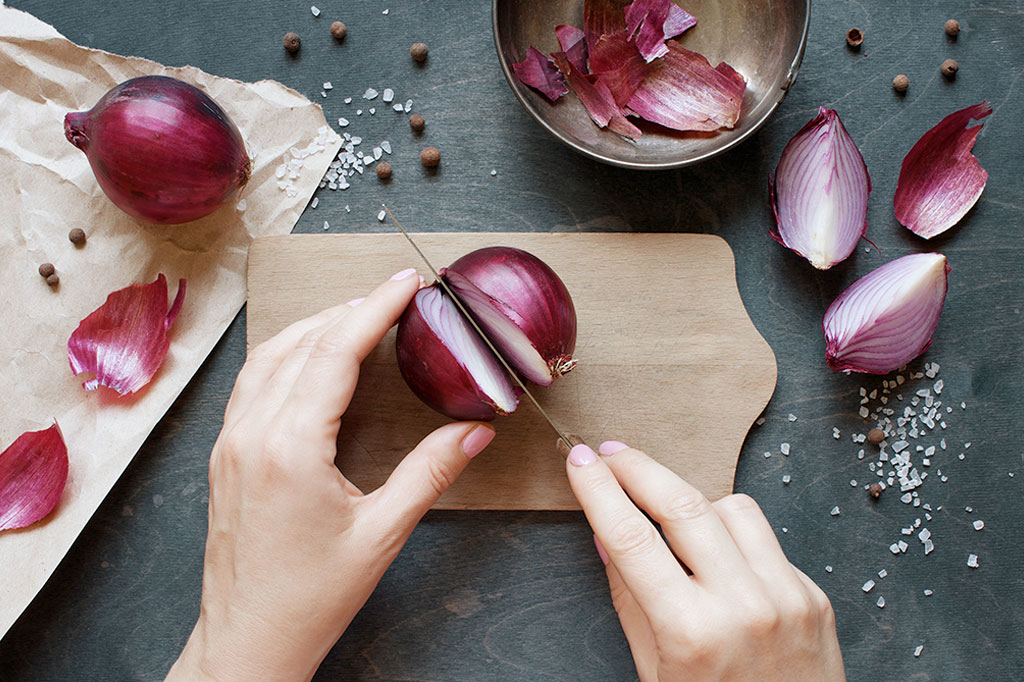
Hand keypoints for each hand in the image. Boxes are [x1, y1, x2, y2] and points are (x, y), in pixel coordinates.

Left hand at [167, 269, 495, 681]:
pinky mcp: (225, 454)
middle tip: (395, 295)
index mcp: (291, 447)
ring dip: (315, 326)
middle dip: (351, 310)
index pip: (336, 352)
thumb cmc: (309, 597)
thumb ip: (430, 473)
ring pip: (270, 356)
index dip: (376, 309)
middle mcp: (252, 433)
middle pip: (303, 343)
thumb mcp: (382, 534)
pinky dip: (286, 353)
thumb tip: (474, 432)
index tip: (406, 283)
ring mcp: (231, 441)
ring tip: (358, 315)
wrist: (248, 639)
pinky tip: (309, 357)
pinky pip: (253, 382)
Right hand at [565, 441, 844, 681]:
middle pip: (682, 505)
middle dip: (638, 468)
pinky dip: (733, 535)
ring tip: (667, 514)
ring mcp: (787, 597)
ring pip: (731, 507)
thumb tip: (605, 535)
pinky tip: (716, 555)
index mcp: (692, 633)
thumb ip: (629, 600)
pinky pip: (765, 538)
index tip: (579, 460)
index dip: (598, 490)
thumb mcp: (654, 672)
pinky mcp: (814, 595)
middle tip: (609, 452)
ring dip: (692, 501)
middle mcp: (745, 607)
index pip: (631, 538)